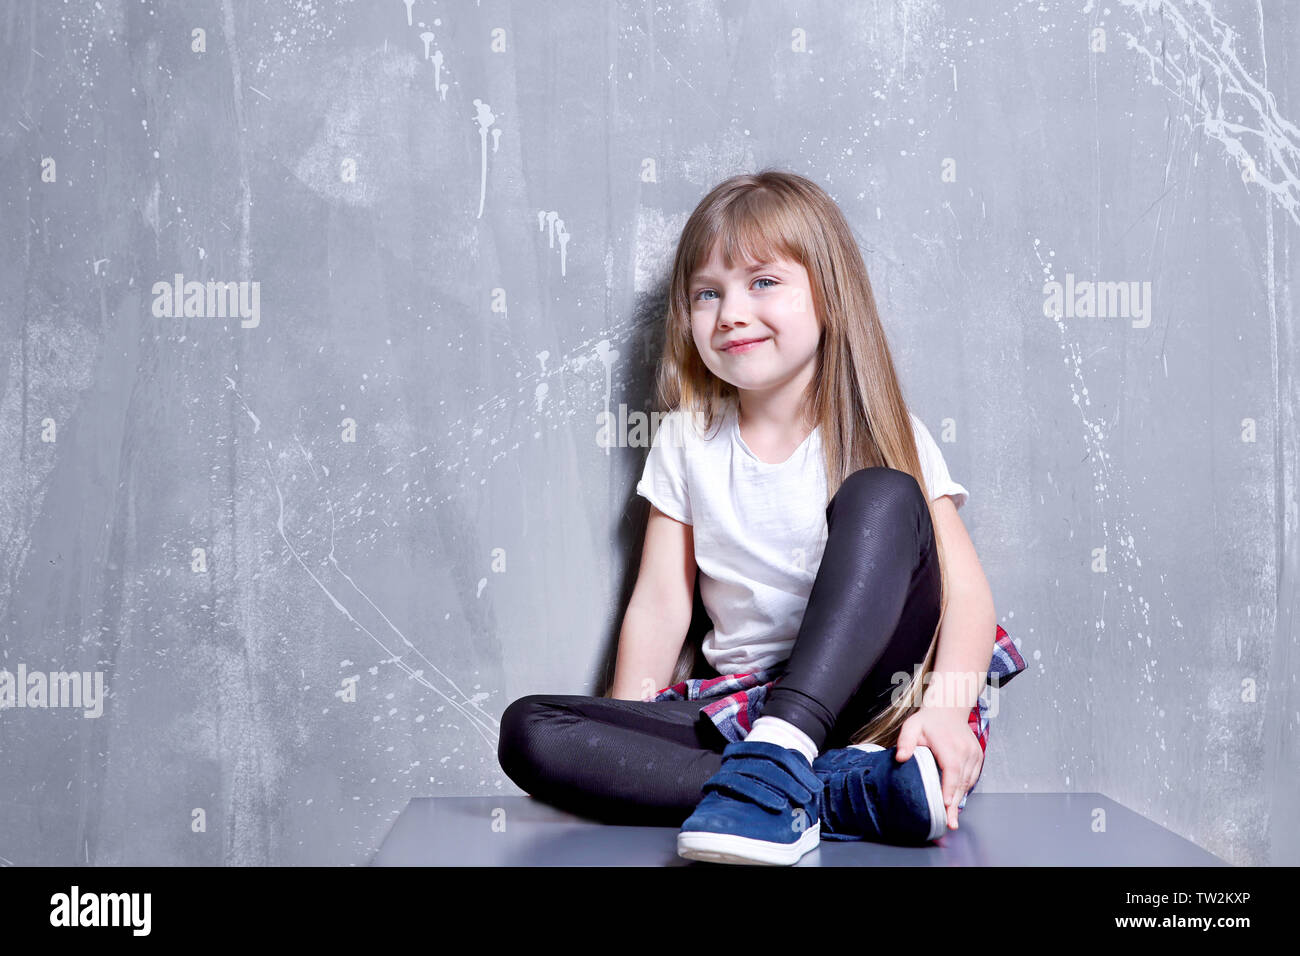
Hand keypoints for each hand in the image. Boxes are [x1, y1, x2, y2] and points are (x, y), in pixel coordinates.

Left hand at [895, 706, 982, 830]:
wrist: (949, 708)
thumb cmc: (928, 720)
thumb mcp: (912, 726)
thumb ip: (905, 741)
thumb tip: (900, 757)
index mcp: (949, 745)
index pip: (951, 770)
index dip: (949, 788)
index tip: (946, 805)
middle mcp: (965, 751)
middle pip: (960, 782)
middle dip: (954, 804)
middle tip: (949, 822)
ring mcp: (974, 754)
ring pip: (968, 782)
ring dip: (960, 799)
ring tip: (952, 817)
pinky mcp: (977, 756)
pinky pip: (972, 778)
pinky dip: (964, 789)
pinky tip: (956, 800)